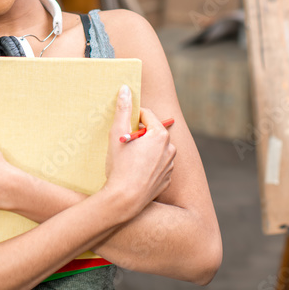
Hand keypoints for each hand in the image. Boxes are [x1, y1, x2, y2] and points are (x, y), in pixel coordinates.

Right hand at [100, 86, 175, 221]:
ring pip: (155, 149)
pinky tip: (135, 172)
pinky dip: (148, 165)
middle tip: (123, 145)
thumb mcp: (117, 134)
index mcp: (161, 135)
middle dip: (138, 135)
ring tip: (128, 161)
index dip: (131, 118)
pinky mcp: (166, 180)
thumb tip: (125, 89)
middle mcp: (170, 149)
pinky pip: (157, 166)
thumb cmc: (120, 166)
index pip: (146, 115)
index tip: (122, 128)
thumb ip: (123, 109)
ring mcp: (170, 166)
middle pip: (152, 132)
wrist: (125, 200)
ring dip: (144, 150)